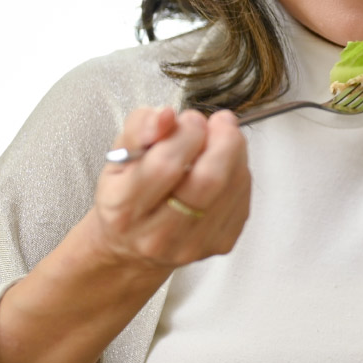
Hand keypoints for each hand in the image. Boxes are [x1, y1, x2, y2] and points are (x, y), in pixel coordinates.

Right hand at [90, 106, 249, 269]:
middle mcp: (157, 234)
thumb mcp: (120, 155)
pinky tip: (227, 166)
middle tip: (219, 122)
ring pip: (231, 188)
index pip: (165, 165)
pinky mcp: (219, 246)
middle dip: (223, 139)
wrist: (132, 247)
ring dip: (236, 153)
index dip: (187, 133)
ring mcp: (191, 245)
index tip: (190, 119)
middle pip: (207, 179)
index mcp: (124, 208)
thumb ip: (139, 128)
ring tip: (224, 140)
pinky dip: (240, 174)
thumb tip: (166, 116)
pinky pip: (243, 200)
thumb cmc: (127, 194)